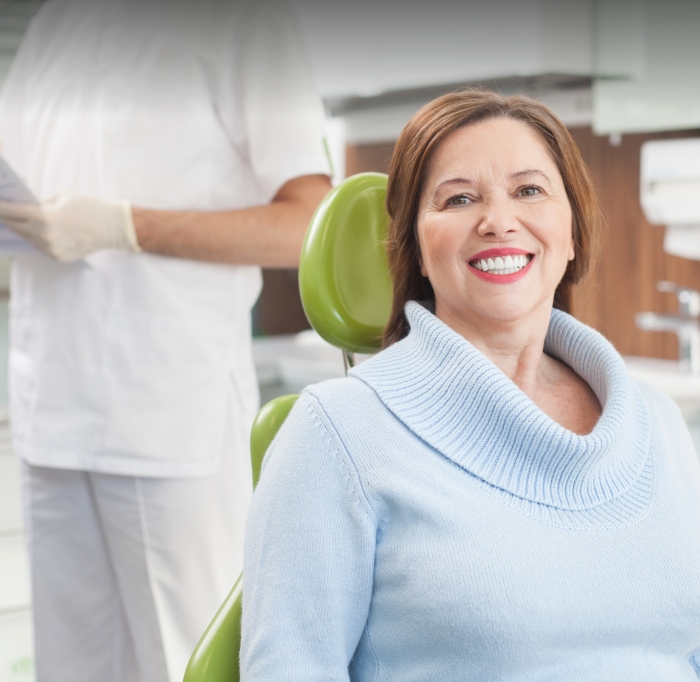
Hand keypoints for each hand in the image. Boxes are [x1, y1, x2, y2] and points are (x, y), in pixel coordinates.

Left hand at [0, 192, 140, 261]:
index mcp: (44, 216)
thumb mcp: (62, 196)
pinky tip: (40, 233)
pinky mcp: (58, 257)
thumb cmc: (89, 206)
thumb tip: (26, 208)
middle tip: (2, 213)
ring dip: (23, 230)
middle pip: (15, 227)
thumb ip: (41, 203)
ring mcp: (51, 249)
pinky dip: (38, 239)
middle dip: (8, 219)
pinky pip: (41, 247)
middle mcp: (44, 235)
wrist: (112, 227)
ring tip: (19, 222)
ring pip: (27, 238)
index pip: (11, 212)